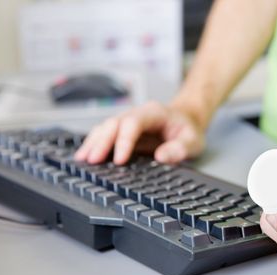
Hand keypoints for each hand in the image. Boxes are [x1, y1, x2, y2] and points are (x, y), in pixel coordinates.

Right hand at [74, 101, 205, 164]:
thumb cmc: (188, 130)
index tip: (120, 160)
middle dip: (102, 142)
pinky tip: (84, 156)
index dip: (124, 140)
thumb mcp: (193, 141)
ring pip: (105, 128)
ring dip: (93, 143)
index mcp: (154, 112)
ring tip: (82, 159)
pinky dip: (94, 144)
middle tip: (93, 160)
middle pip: (114, 124)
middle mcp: (137, 114)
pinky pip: (105, 134)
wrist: (186, 120)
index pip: (133, 123)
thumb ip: (180, 148)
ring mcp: (128, 121)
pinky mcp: (123, 132)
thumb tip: (161, 156)